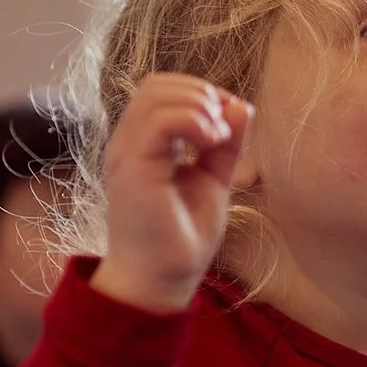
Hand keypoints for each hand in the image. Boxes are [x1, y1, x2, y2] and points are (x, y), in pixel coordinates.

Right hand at [91, 72, 253, 313]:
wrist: (162, 281)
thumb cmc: (181, 238)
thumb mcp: (213, 180)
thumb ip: (225, 144)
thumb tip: (240, 105)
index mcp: (143, 144)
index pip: (162, 91)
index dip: (200, 93)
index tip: (227, 125)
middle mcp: (128, 143)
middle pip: (156, 84)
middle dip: (199, 93)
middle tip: (222, 130)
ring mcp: (126, 153)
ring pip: (155, 93)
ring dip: (197, 106)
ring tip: (217, 139)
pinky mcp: (132, 168)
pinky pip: (158, 120)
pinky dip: (192, 120)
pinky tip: (210, 142)